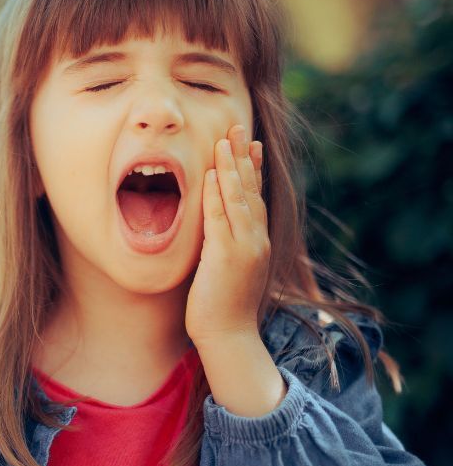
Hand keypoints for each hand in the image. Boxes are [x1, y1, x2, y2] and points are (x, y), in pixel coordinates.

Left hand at [185, 124, 268, 346]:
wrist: (229, 337)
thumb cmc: (222, 309)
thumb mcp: (227, 271)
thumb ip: (224, 248)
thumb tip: (215, 235)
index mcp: (256, 243)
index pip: (255, 197)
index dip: (251, 169)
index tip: (249, 143)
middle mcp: (255, 241)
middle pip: (251, 190)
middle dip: (243, 157)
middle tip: (238, 128)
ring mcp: (244, 248)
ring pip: (238, 199)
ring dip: (231, 168)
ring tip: (225, 140)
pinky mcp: (226, 257)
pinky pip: (220, 219)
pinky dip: (216, 195)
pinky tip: (211, 174)